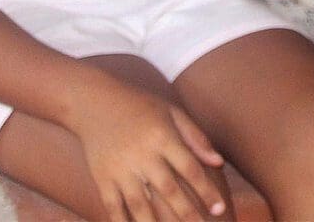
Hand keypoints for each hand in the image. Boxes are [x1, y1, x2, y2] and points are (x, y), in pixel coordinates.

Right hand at [71, 80, 227, 221]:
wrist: (93, 102)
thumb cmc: (140, 106)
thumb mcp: (171, 112)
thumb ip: (195, 137)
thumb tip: (218, 163)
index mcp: (162, 136)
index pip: (190, 169)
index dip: (206, 191)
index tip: (219, 209)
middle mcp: (142, 155)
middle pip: (168, 190)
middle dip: (187, 213)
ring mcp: (119, 168)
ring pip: (140, 204)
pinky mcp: (102, 177)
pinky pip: (113, 207)